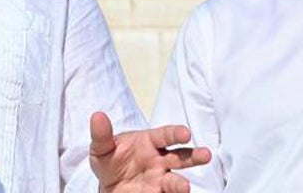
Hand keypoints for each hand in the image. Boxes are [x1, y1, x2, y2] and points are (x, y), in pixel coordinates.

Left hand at [88, 112, 210, 192]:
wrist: (108, 186)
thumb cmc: (110, 160)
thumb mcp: (101, 148)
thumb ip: (101, 135)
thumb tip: (97, 116)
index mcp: (149, 142)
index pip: (165, 135)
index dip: (176, 133)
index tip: (186, 133)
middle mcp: (160, 160)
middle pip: (180, 157)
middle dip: (194, 156)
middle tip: (205, 155)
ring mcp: (160, 179)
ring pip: (176, 182)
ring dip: (182, 185)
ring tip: (186, 188)